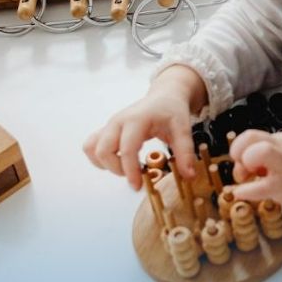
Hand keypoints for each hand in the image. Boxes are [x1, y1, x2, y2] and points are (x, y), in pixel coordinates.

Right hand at [83, 65, 205, 188]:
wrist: (165, 95)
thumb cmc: (172, 111)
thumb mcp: (183, 129)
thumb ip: (185, 153)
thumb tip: (189, 176)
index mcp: (137, 120)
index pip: (127, 149)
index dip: (130, 171)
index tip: (138, 186)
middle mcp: (118, 121)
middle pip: (103, 150)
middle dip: (116, 169)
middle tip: (135, 175)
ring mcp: (110, 124)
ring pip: (92, 148)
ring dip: (105, 164)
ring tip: (125, 167)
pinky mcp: (107, 129)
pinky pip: (91, 145)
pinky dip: (99, 157)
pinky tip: (117, 161)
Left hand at [229, 129, 281, 219]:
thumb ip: (276, 156)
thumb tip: (253, 167)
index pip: (253, 136)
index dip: (241, 148)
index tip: (244, 163)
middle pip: (249, 137)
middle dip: (237, 152)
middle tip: (243, 170)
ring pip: (255, 153)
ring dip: (242, 166)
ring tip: (245, 179)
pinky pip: (257, 186)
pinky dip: (244, 191)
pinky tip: (242, 194)